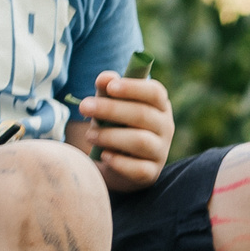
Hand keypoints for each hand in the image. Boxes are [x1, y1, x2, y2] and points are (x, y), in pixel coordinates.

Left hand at [63, 68, 174, 192]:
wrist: (114, 161)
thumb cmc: (113, 124)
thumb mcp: (108, 104)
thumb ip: (106, 89)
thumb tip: (106, 77)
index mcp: (159, 105)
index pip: (155, 92)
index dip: (133, 88)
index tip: (110, 87)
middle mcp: (165, 127)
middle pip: (143, 114)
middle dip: (111, 109)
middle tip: (83, 106)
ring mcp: (160, 151)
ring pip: (140, 141)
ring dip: (110, 136)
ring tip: (90, 135)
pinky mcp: (151, 173)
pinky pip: (138, 169)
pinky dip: (119, 162)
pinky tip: (104, 155)